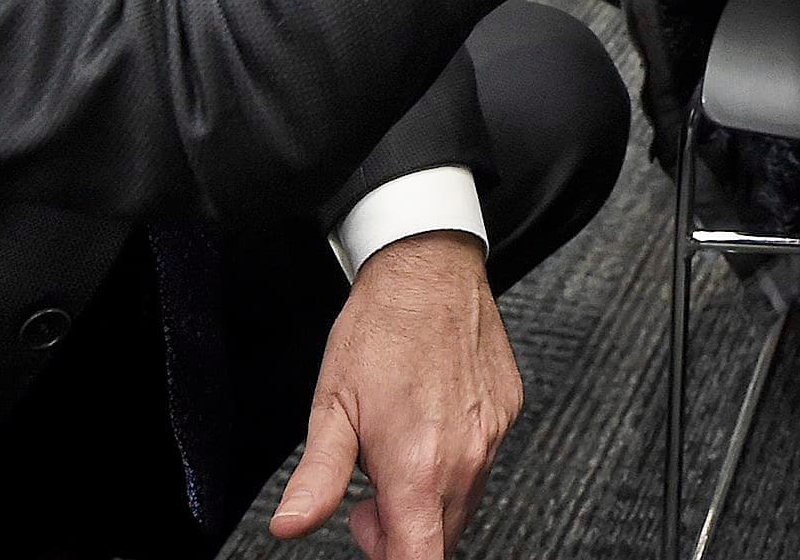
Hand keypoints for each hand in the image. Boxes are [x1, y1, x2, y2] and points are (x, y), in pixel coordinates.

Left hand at [271, 232, 519, 559]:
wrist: (429, 267)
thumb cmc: (379, 331)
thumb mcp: (332, 406)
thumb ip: (316, 479)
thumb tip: (290, 526)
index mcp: (418, 469)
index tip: (372, 541)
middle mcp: (466, 460)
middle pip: (440, 539)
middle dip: (401, 532)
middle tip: (367, 493)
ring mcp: (493, 436)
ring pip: (463, 502)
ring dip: (428, 497)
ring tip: (397, 450)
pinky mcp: (509, 412)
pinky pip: (483, 460)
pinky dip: (455, 459)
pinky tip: (429, 421)